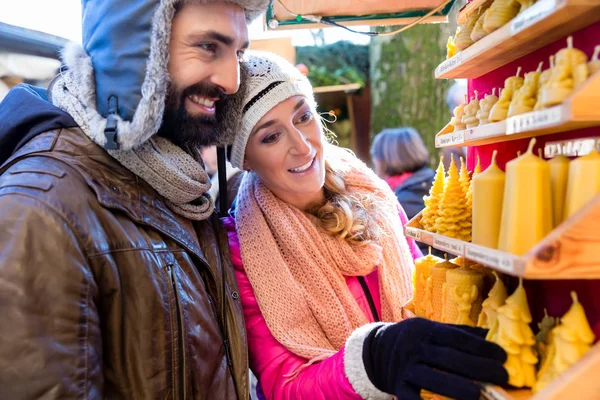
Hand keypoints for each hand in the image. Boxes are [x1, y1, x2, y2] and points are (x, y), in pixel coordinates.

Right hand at [362, 318, 507, 399]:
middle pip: (448, 357)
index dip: (481, 347)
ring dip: (455, 387)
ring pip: (431, 378)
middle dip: (477, 367)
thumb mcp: (432, 330)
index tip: (503, 356)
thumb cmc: (415, 340)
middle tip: (503, 376)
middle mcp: (414, 347)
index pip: (456, 338)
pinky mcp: (398, 387)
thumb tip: (492, 337)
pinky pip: (411, 398)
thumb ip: (460, 334)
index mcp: (426, 330)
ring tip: (477, 394)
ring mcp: (405, 368)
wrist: (376, 350)